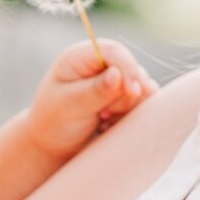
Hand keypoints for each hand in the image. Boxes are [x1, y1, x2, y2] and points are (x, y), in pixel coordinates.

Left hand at [24, 36, 155, 165]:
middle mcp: (102, 65)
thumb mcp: (69, 106)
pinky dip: (133, 117)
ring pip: (144, 88)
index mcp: (82, 57)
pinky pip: (146, 104)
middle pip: (134, 70)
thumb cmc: (54, 123)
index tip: (133, 91)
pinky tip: (111, 125)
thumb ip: (95, 91)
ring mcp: (117, 81)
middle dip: (124, 96)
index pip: (115, 51)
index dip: (127, 68)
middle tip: (101, 115)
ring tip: (102, 120)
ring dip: (127, 109)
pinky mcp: (126, 98)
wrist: (55, 147)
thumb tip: (117, 73)